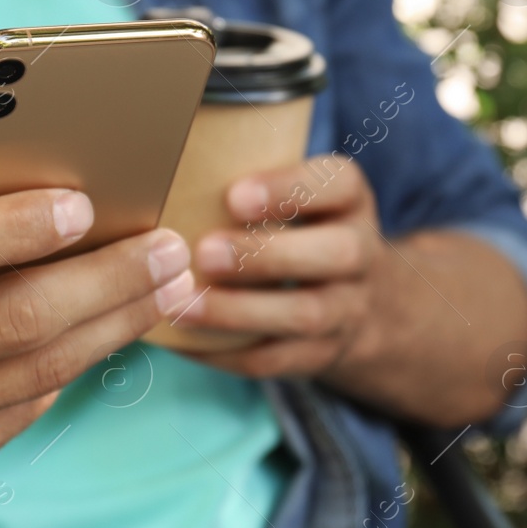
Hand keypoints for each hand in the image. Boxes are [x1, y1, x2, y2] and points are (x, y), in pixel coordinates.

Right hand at [0, 129, 197, 494]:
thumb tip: (5, 149)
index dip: (14, 227)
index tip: (85, 205)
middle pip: (14, 319)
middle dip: (108, 280)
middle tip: (171, 248)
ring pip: (40, 370)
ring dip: (120, 322)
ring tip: (174, 283)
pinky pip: (32, 406)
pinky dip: (83, 358)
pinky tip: (122, 323)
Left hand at [173, 156, 384, 379]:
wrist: (363, 301)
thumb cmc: (301, 228)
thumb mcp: (300, 194)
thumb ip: (251, 181)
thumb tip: (163, 167)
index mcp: (349, 200)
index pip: (337, 185)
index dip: (289, 189)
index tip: (234, 195)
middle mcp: (359, 253)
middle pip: (335, 254)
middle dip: (266, 255)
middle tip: (204, 252)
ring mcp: (347, 309)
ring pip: (306, 315)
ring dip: (239, 311)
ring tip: (184, 302)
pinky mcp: (322, 354)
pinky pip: (276, 360)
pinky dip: (224, 352)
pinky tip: (183, 338)